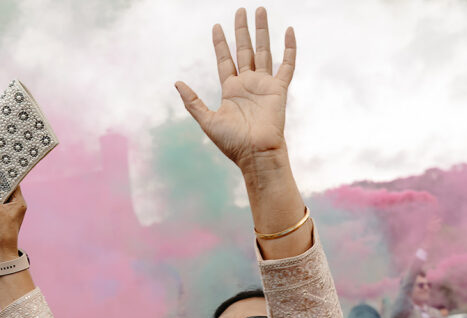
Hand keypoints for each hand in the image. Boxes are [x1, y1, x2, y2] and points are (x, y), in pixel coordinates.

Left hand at [175, 8, 294, 173]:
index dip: (220, 43)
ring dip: (262, 31)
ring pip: (264, 51)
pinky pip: (287, 65)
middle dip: (241, 30)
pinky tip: (289, 31)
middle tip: (241, 10)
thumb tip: (177, 83)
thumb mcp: (208, 121)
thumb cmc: (233, 143)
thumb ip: (193, 101)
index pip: (225, 60)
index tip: (216, 26)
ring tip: (260, 10)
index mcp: (231, 90)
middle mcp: (247, 84)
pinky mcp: (279, 89)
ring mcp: (264, 84)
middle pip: (244, 50)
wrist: (256, 154)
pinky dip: (289, 48)